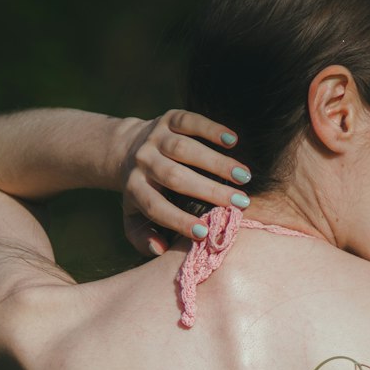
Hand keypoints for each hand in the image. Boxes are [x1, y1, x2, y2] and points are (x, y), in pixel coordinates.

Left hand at [119, 109, 250, 256]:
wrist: (124, 148)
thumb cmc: (140, 191)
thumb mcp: (133, 217)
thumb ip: (142, 237)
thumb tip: (160, 251)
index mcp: (135, 188)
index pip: (155, 207)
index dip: (178, 220)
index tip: (204, 232)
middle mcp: (143, 162)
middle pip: (175, 176)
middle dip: (208, 190)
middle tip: (241, 202)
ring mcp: (155, 138)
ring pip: (185, 149)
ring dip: (216, 162)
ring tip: (244, 175)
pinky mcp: (168, 119)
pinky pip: (189, 121)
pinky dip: (211, 129)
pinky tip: (233, 141)